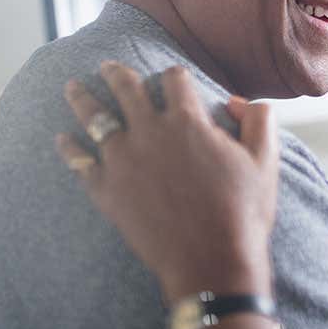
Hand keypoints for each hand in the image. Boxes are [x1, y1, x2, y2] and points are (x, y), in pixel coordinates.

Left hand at [56, 62, 279, 302]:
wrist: (210, 262)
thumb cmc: (241, 213)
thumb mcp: (265, 161)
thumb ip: (259, 120)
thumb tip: (244, 101)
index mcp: (188, 121)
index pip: (174, 79)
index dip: (174, 76)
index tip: (171, 78)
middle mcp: (150, 132)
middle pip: (127, 88)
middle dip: (116, 73)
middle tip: (107, 66)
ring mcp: (123, 160)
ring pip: (96, 117)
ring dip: (82, 98)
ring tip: (72, 87)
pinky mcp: (106, 190)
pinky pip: (80, 162)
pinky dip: (69, 148)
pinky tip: (62, 139)